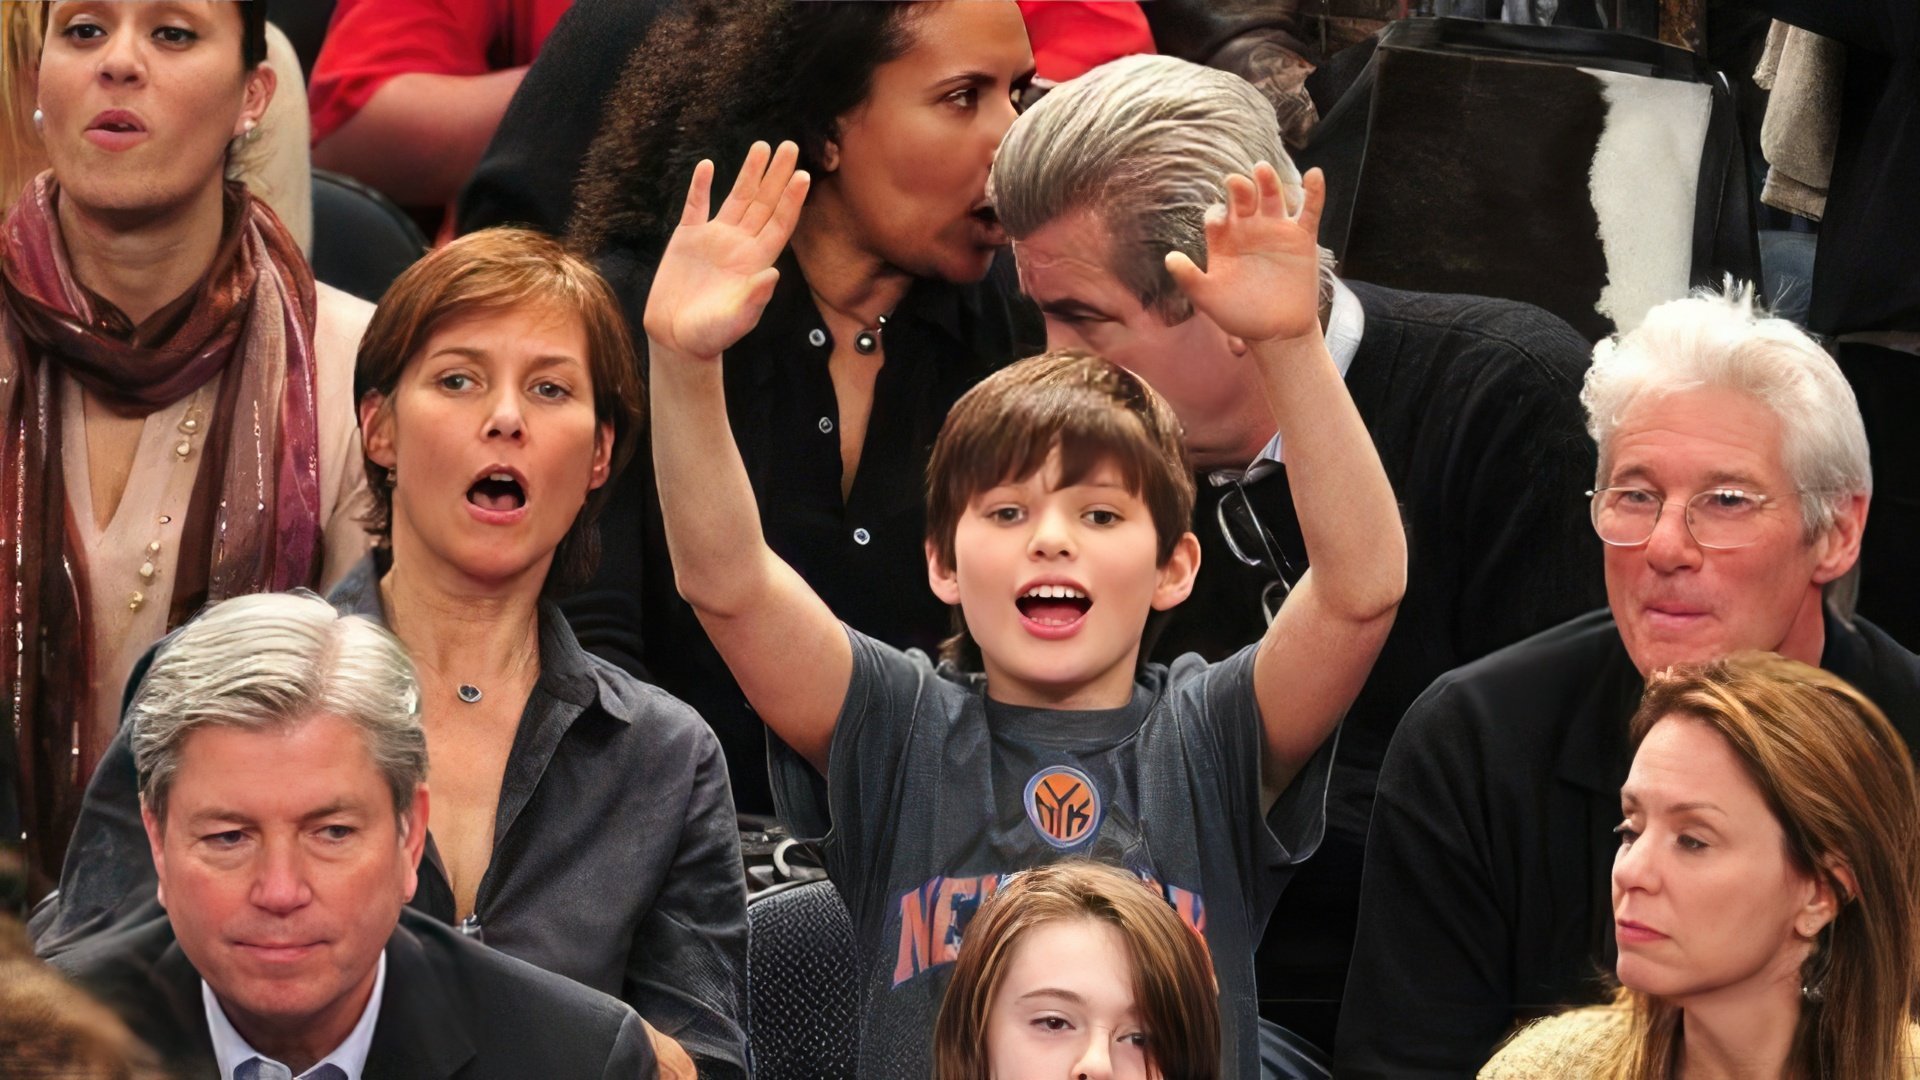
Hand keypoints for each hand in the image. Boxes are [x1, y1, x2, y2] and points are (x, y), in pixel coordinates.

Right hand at [643, 140, 809, 359]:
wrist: (677, 339)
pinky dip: (700, 186)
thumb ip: (754, 298)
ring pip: (736, 198)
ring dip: (748, 173)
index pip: (779, 224)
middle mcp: (739, 245)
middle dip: (777, 175)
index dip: (792, 200)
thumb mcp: (735, 320)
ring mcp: (714, 239)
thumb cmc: (710, 336)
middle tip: (790, 146)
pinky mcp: (687, 239)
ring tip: (762, 146)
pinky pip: (695, 206)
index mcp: (755, 261)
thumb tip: (773, 274)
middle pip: (763, 203)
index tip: (803, 175)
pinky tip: (707, 166)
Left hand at [1165, 164, 1325, 345]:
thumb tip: (1169, 257)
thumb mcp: (1209, 299)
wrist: (1277, 333)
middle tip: (1236, 183)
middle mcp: (1249, 230)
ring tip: (1262, 169)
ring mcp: (1276, 230)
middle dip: (1239, 188)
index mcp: (1224, 240)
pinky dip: (1314, 192)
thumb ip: (1189, 278)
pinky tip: (1314, 174)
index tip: (1219, 223)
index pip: (1217, 215)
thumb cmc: (1239, 316)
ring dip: (1268, 181)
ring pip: (1272, 196)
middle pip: (1243, 198)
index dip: (1216, 214)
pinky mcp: (1302, 238)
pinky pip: (1309, 210)